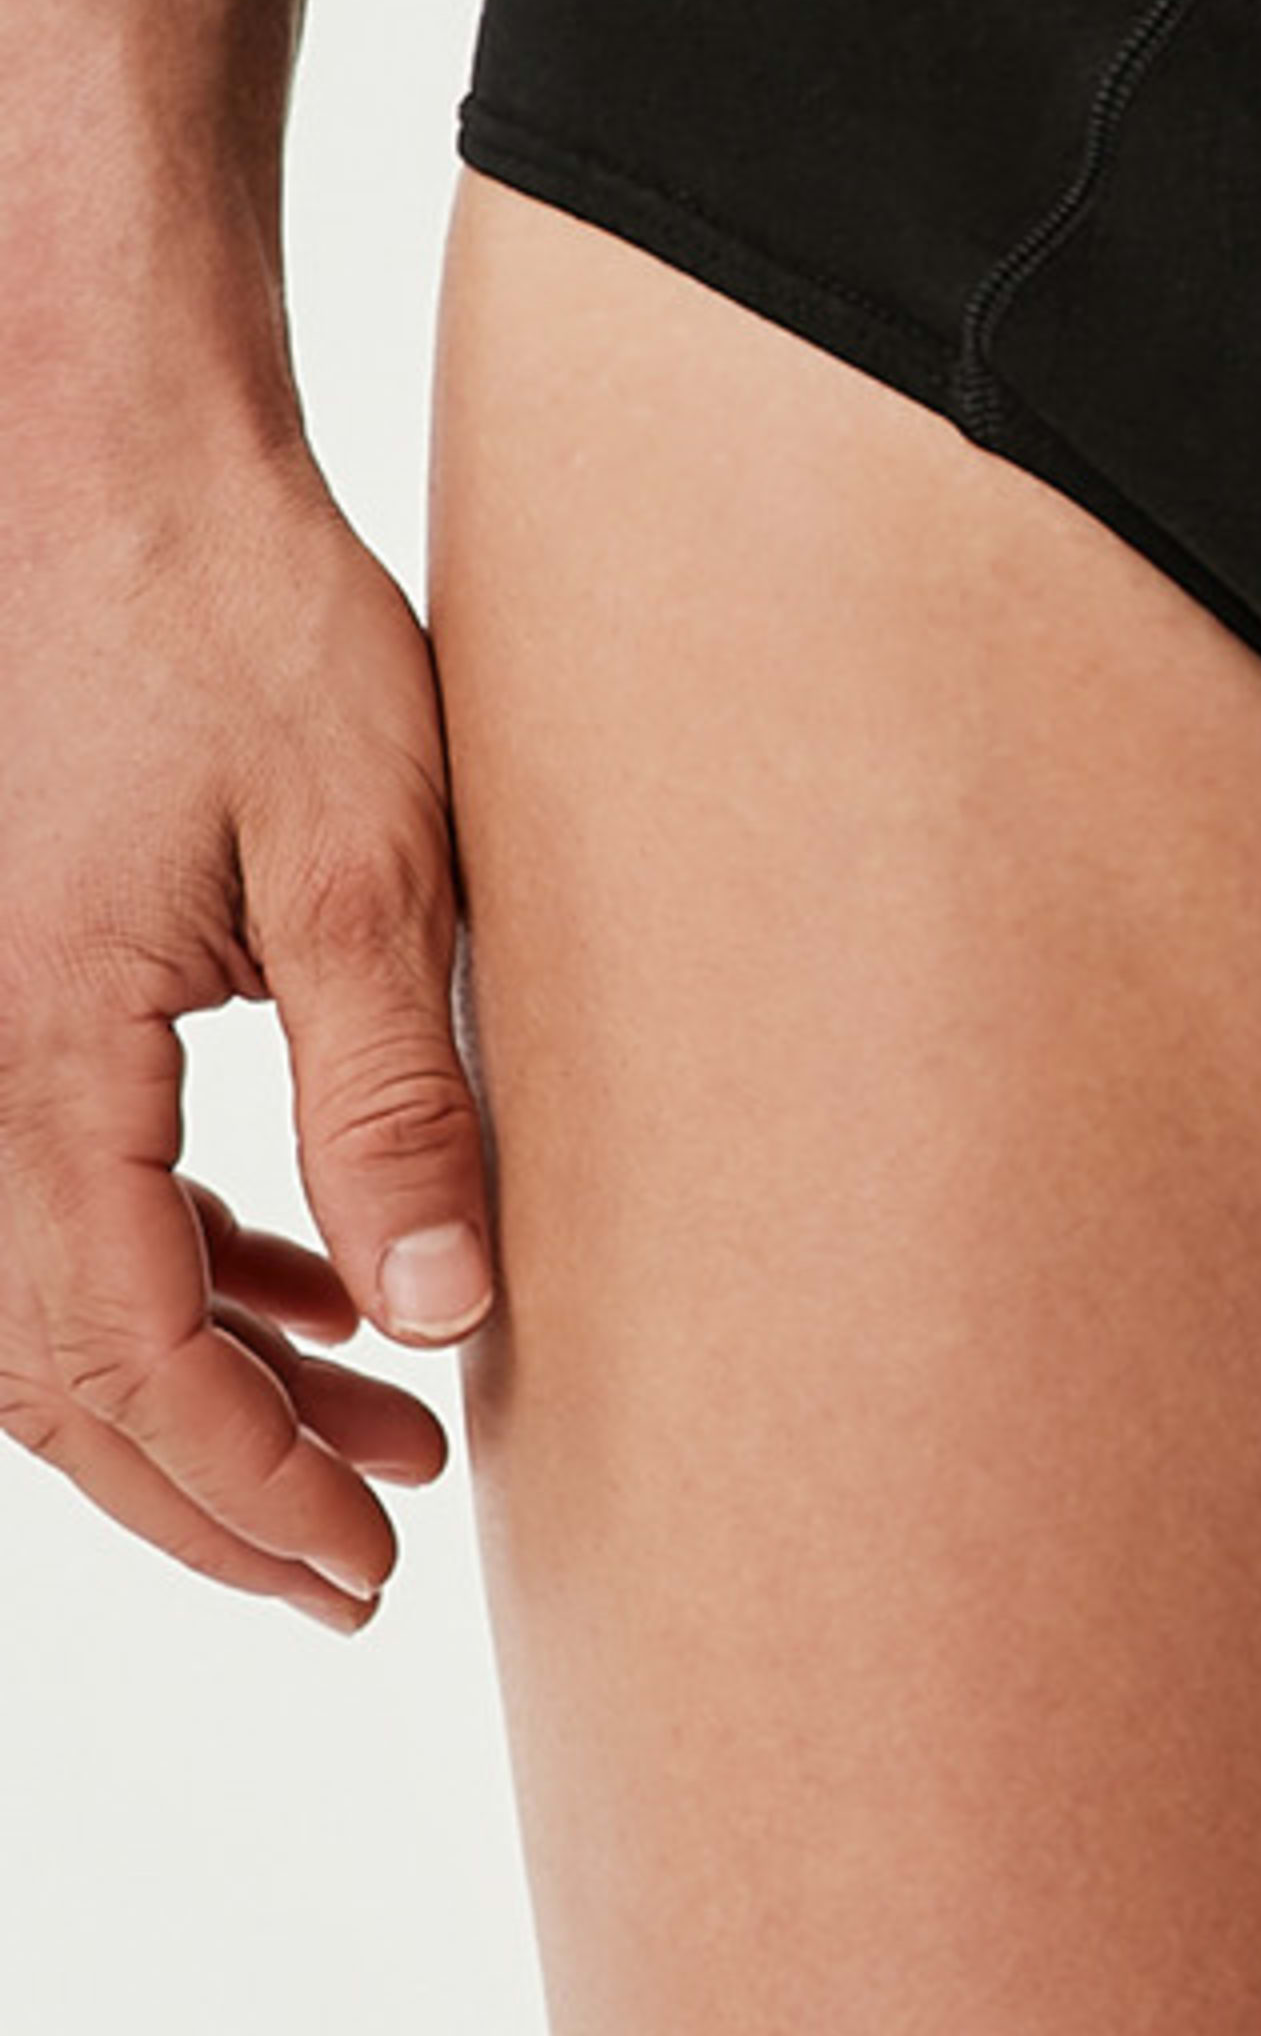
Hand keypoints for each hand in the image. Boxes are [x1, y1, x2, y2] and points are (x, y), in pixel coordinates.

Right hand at [0, 418, 497, 1623]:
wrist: (111, 465)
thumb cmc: (241, 623)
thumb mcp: (374, 861)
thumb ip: (396, 1100)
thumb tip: (442, 1314)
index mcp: (40, 1056)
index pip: (121, 1359)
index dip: (243, 1488)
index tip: (362, 1567)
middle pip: (55, 1371)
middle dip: (210, 1489)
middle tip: (360, 1570)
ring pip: (47, 1300)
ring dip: (202, 1390)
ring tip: (379, 1444)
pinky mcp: (2, 993)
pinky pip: (57, 1193)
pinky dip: (179, 1272)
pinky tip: (306, 1297)